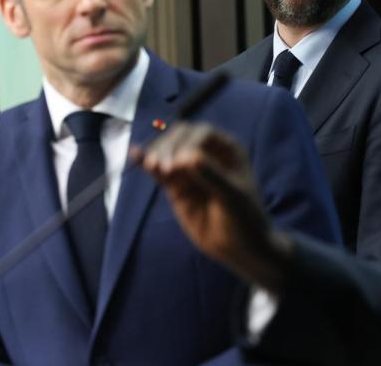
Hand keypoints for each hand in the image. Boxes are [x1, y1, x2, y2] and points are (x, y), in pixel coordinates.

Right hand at [135, 122, 293, 293]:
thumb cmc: (245, 218)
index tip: (180, 162)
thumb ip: (211, 176)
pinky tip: (135, 155)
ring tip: (151, 166)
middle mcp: (207, 153)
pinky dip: (147, 163)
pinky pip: (159, 172)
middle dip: (169, 147)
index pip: (202, 133)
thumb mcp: (233, 196)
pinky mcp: (176, 186)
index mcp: (227, 149)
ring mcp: (190, 170)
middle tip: (163, 168)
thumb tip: (186, 156)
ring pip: (167, 152)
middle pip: (180, 137)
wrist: (240, 247)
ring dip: (156, 155)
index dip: (188, 142)